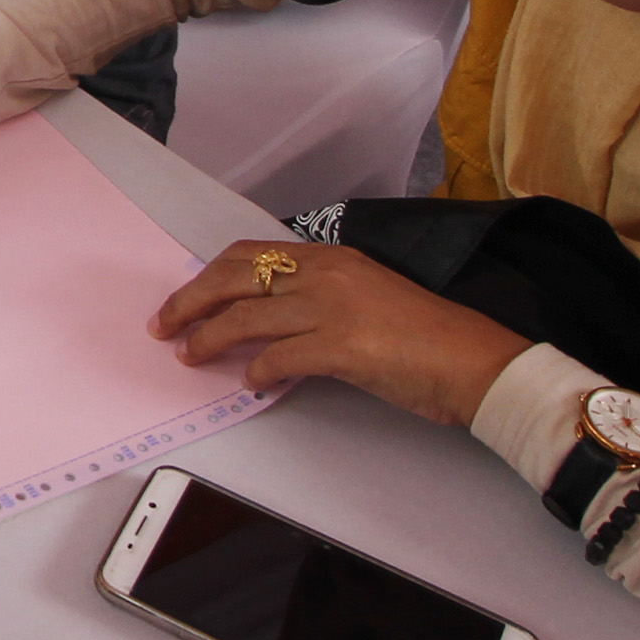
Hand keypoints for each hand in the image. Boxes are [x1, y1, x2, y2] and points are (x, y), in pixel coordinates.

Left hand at [144, 234, 531, 430]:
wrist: (474, 362)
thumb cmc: (427, 338)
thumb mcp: (368, 300)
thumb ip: (321, 303)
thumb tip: (273, 327)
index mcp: (332, 259)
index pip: (252, 255)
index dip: (211, 276)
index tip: (187, 297)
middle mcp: (327, 275)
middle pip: (235, 278)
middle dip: (191, 301)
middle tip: (165, 325)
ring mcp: (333, 308)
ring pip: (246, 317)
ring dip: (209, 339)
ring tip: (190, 355)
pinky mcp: (342, 347)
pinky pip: (278, 357)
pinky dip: (255, 371)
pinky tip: (248, 384)